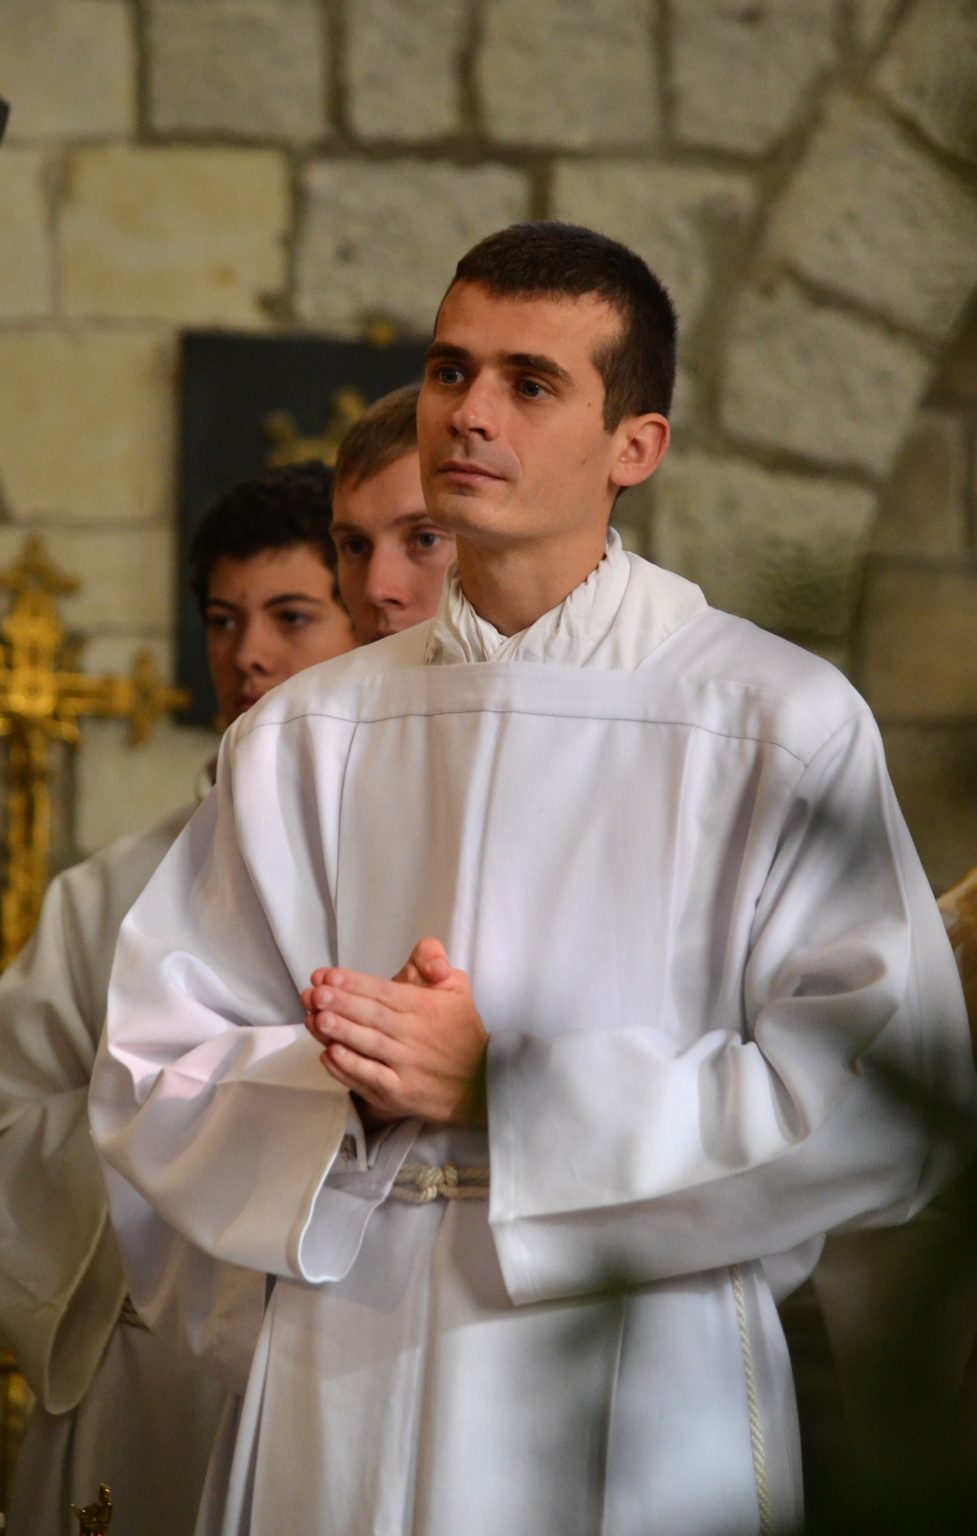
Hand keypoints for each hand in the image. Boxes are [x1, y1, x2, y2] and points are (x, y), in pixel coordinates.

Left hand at [300, 938, 487, 1126]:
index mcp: (426, 1007)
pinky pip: (371, 1079)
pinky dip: (349, 1068)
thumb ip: (435, 962)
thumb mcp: (456, 987)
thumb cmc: (461, 1032)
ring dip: (340, 1032)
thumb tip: (434, 963)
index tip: (328, 976)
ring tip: (317, 1019)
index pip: (384, 991)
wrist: (481, 1084)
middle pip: (373, 1016)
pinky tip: (330, 1055)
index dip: (354, 983)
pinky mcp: (401, 1093)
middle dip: (341, 1004)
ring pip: (369, 1045)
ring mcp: (408, 1066)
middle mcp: (416, 1035)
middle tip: (315, 994)